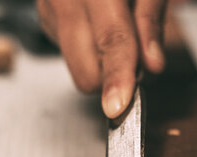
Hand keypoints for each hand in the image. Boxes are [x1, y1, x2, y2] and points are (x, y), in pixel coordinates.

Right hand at [37, 0, 166, 117]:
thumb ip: (150, 19)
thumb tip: (153, 64)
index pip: (110, 38)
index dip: (118, 75)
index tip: (118, 106)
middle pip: (84, 68)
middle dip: (113, 75)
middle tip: (136, 55)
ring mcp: (48, 7)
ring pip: (75, 66)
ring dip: (101, 63)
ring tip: (116, 30)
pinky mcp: (44, 16)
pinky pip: (67, 51)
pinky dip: (87, 48)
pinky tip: (96, 23)